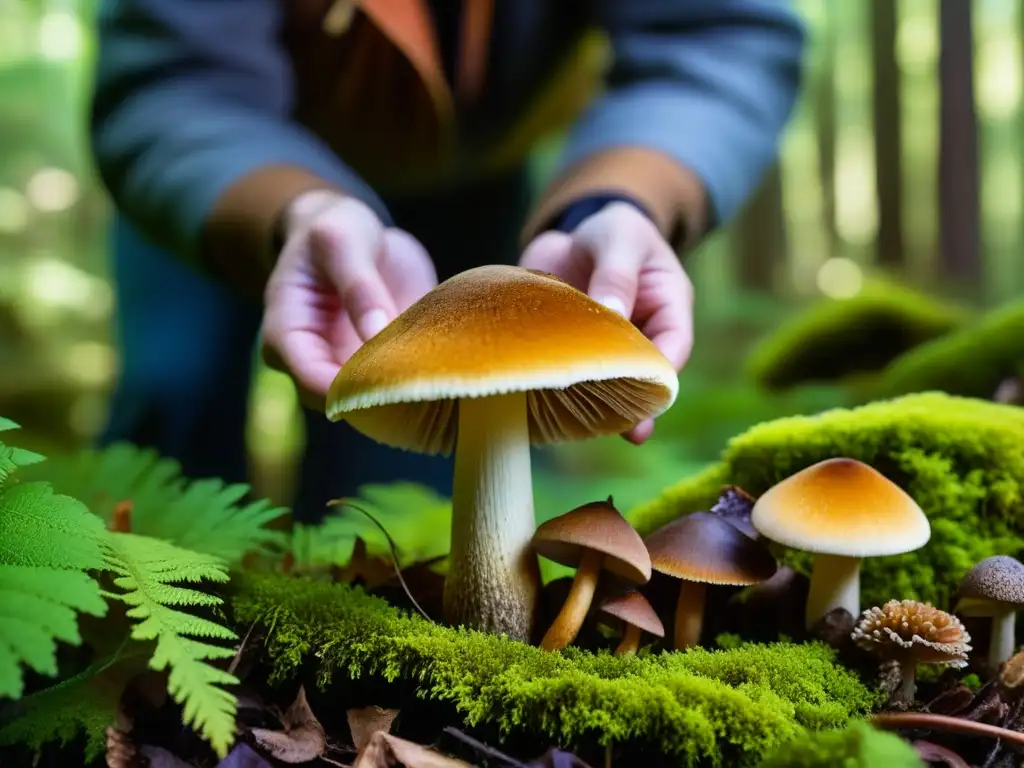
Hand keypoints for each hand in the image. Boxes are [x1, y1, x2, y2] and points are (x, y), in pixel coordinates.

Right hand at [261, 192, 436, 408]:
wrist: (352, 232)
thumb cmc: (335, 229)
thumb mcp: (343, 241)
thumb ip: (359, 285)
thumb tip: (377, 335)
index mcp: (286, 336)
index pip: (313, 383)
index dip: (352, 391)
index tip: (396, 382)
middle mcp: (312, 362)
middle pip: (344, 404)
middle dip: (383, 400)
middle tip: (432, 386)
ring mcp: (345, 368)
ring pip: (374, 405)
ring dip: (407, 397)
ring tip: (446, 382)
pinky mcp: (378, 366)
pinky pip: (398, 388)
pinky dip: (421, 384)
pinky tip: (451, 375)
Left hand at [519, 202, 693, 444]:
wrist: (573, 227)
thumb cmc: (613, 228)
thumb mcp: (620, 237)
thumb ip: (617, 272)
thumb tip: (612, 312)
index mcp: (667, 311)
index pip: (673, 350)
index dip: (660, 373)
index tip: (643, 393)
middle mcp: (638, 337)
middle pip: (638, 378)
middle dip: (629, 403)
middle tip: (619, 429)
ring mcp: (601, 348)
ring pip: (599, 383)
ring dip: (587, 400)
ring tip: (576, 422)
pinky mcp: (567, 351)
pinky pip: (563, 373)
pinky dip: (552, 386)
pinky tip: (537, 403)